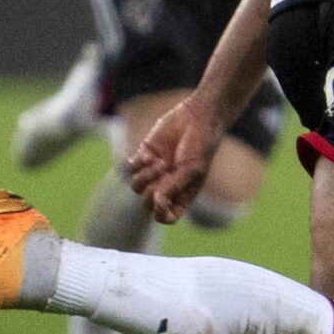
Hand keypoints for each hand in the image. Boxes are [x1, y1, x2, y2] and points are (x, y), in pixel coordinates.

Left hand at [128, 94, 222, 223]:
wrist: (198, 116)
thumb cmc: (202, 145)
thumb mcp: (192, 169)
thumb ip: (173, 188)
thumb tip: (156, 203)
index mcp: (183, 193)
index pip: (167, 216)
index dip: (161, 214)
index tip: (162, 202)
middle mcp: (168, 185)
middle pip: (147, 204)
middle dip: (151, 192)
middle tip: (164, 175)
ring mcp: (155, 171)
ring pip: (136, 186)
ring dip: (145, 177)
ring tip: (159, 163)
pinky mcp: (145, 154)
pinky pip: (131, 168)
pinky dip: (138, 163)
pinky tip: (151, 155)